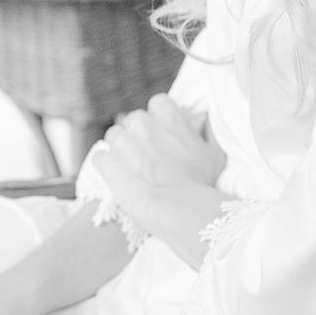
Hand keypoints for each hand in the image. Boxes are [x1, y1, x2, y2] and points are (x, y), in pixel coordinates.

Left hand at [97, 94, 226, 220]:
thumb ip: (206, 130)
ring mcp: (122, 142)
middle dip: (140, 135)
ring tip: (135, 169)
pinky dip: (107, 167)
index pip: (158, 103)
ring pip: (114, 135)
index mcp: (167, 116)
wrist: (182, 211)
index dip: (161, 119)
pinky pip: (100, 158)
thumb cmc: (202, 184)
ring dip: (121, 149)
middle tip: (152, 157)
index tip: (165, 135)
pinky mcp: (107, 163)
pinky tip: (120, 178)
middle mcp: (142, 123)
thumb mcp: (214, 152)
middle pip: (134, 119)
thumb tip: (201, 119)